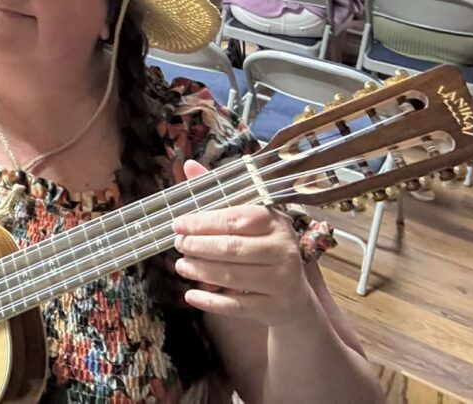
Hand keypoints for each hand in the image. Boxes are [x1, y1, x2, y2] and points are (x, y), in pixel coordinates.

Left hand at [170, 160, 313, 328]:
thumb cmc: (264, 248)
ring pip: (232, 276)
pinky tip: (190, 295)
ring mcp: (281, 281)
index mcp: (275, 222)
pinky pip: (236, 306)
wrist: (294, 298)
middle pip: (232, 248)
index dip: (203, 221)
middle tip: (178, 244)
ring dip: (200, 271)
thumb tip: (188, 165)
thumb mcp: (248, 219)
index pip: (236, 219)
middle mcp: (282, 250)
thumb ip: (218, 193)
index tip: (178, 223)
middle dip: (198, 246)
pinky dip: (210, 302)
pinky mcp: (273, 308)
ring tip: (180, 265)